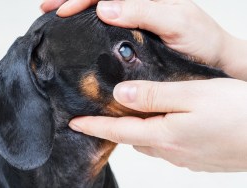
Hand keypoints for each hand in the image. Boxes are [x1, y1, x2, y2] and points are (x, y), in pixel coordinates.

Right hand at [41, 1, 228, 68]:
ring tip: (54, 13)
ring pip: (100, 7)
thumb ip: (144, 11)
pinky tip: (78, 28)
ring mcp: (135, 18)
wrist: (212, 60)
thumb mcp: (177, 21)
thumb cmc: (201, 40)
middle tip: (47, 7)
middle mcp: (138, 4)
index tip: (62, 10)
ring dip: (76, 8)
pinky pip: (107, 24)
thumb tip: (105, 7)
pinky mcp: (134, 32)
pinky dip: (89, 23)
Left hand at [69, 78, 246, 171]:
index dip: (94, 126)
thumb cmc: (237, 112)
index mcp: (164, 134)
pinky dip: (156, 133)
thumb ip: (154, 96)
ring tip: (130, 115)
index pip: (118, 131)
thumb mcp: (193, 94)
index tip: (74, 123)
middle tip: (102, 114)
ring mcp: (184, 156)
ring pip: (149, 141)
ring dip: (136, 129)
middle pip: (132, 137)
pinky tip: (162, 123)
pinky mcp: (197, 157)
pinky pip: (166, 144)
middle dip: (114, 127)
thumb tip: (121, 95)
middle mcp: (170, 150)